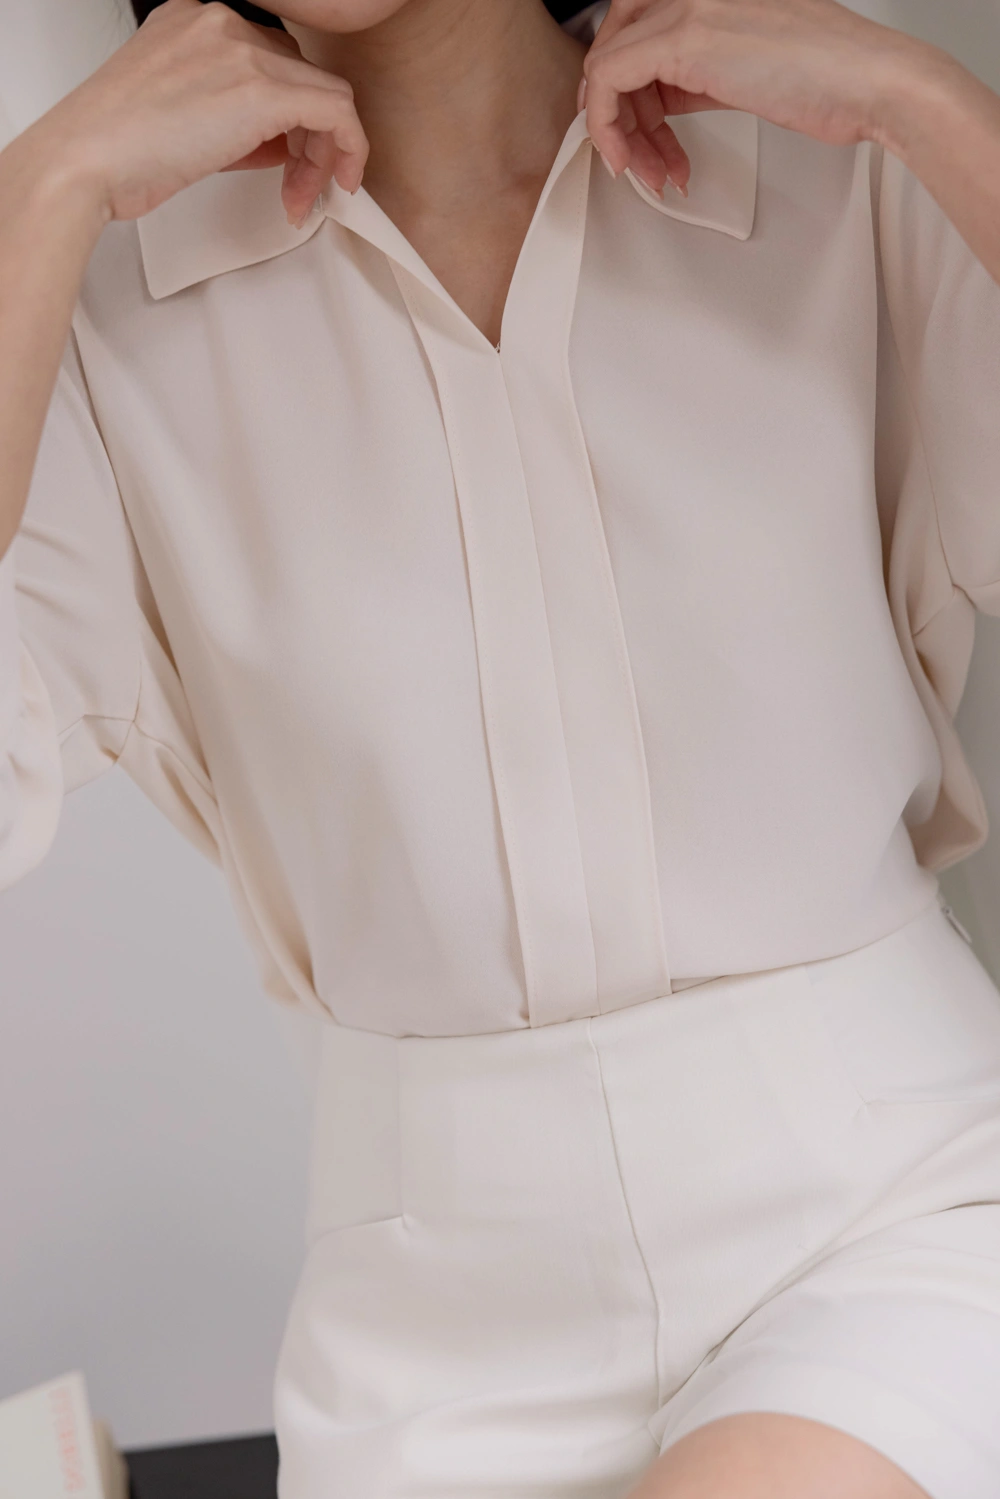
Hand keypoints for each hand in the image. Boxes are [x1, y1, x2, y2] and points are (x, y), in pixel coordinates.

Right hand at [25, 0, 367, 226]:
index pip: (267, 59)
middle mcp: (221, 23)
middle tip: (297, 184)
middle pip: (299, 73)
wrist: (87, 159)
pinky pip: (336, 112)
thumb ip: (234, 118)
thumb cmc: (118, 151)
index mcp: (194, 23)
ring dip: (324, 152)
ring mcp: (243, 50)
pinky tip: (336, 181)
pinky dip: (347, 149)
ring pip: (324, 93)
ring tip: (302, 194)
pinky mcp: (263, 88)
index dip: (285, 116)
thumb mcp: (181, 120)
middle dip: (309, 137)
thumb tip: (280, 144)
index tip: (284, 158)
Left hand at [580, 0, 921, 196]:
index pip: (637, 24)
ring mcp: (688, 5)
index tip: (635, 128)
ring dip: (618, 132)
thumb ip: (699, 69)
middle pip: (616, 40)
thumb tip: (663, 98)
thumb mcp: (745, 66)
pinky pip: (609, 78)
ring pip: (608, 64)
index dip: (625, 85)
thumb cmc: (829, 78)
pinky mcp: (685, 36)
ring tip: (648, 172)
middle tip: (632, 153)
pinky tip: (635, 161)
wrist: (870, 81)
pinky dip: (609, 128)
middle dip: (615, 108)